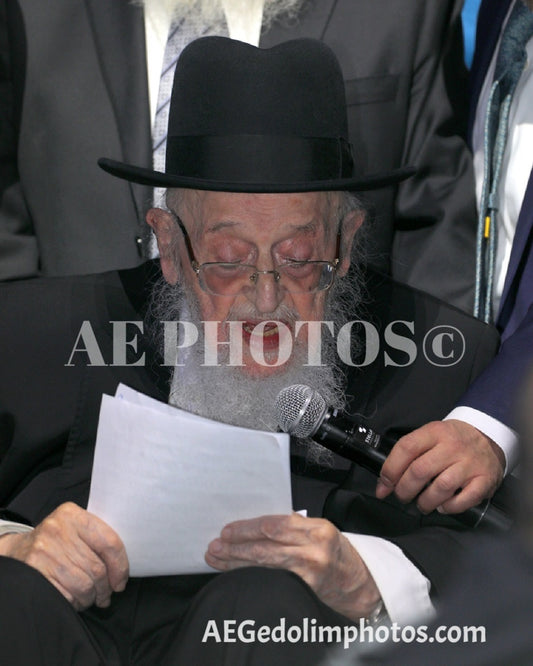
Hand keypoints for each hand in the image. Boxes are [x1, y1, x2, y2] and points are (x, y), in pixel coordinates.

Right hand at [0, 502, 128, 610]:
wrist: (20, 551)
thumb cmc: (58, 542)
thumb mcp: (76, 529)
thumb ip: (98, 539)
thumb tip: (122, 571)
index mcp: (72, 515)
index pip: (109, 542)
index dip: (120, 566)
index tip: (121, 581)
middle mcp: (57, 530)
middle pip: (97, 568)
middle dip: (105, 587)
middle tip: (106, 594)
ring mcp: (44, 552)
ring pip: (84, 585)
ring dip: (91, 597)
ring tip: (90, 597)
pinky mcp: (35, 574)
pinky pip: (67, 596)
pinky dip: (76, 602)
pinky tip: (75, 599)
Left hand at [206, 513, 379, 619]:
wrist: (360, 583)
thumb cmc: (337, 553)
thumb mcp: (321, 531)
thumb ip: (293, 526)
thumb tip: (255, 524)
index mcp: (317, 527)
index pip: (275, 524)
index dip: (248, 528)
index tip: (228, 530)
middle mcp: (315, 547)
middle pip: (267, 544)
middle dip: (236, 545)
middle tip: (216, 545)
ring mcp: (311, 570)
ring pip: (266, 562)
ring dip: (237, 561)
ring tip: (218, 558)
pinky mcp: (307, 588)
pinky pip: (273, 578)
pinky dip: (251, 574)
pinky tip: (236, 573)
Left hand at [376, 420, 504, 513]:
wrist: (488, 435)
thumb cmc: (452, 440)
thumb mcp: (431, 435)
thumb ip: (410, 453)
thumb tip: (385, 482)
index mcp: (435, 432)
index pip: (406, 448)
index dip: (390, 469)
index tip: (383, 485)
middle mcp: (452, 446)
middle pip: (420, 471)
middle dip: (405, 490)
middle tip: (402, 497)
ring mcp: (470, 463)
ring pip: (441, 487)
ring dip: (426, 502)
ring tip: (422, 504)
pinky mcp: (485, 479)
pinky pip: (465, 499)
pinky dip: (450, 507)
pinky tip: (443, 506)